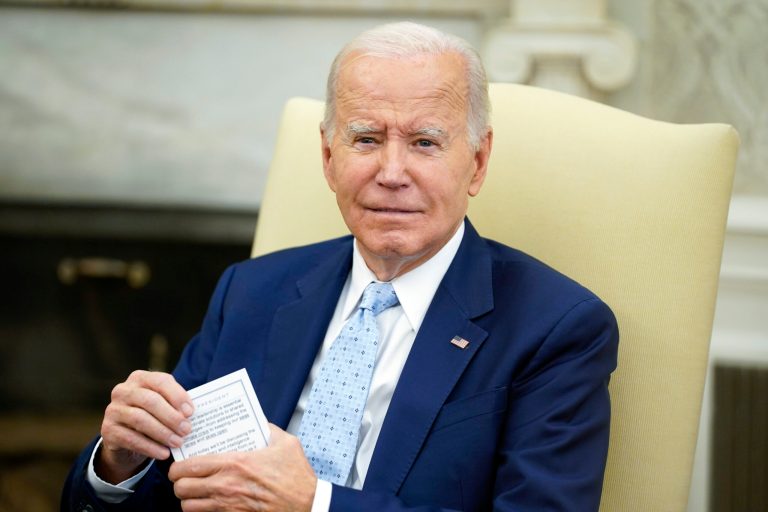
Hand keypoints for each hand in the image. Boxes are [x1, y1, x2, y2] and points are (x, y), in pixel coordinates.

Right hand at [97, 370, 193, 482]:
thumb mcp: (164, 406)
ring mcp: (113, 410)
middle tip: (187, 430)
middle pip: (150, 401)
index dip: (177, 396)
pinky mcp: (108, 430)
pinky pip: (131, 439)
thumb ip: (175, 405)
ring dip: (162, 433)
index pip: (161, 381)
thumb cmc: (153, 416)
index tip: (191, 412)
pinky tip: (164, 453)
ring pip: (140, 419)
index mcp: (140, 378)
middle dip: (171, 416)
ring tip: (178, 443)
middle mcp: (123, 390)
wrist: (127, 438)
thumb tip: (191, 414)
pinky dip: (150, 447)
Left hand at [169, 424, 316, 511]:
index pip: (189, 466)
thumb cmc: (296, 475)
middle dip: (179, 483)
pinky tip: (209, 504)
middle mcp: (226, 486)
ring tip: (194, 493)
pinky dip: (203, 511)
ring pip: (189, 507)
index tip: (179, 465)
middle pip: (182, 488)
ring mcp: (229, 506)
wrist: (307, 503)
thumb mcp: (285, 442)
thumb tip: (258, 422)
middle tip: (184, 478)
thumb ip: (268, 428)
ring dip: (188, 499)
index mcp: (235, 463)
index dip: (177, 467)